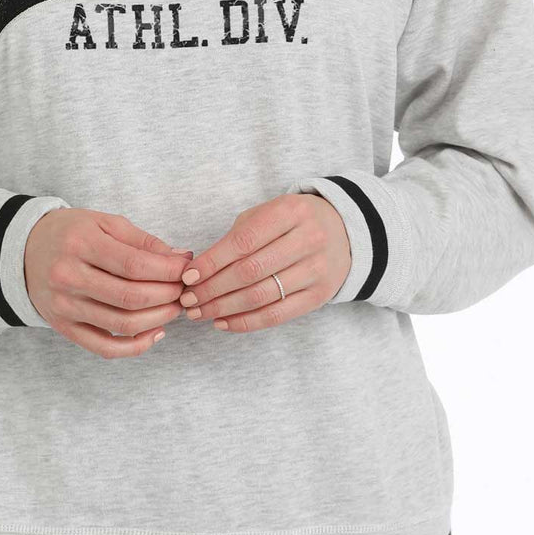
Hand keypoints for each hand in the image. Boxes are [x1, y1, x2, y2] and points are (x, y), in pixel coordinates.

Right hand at [24, 208, 192, 357]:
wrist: (23, 251)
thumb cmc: (71, 233)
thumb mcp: (104, 223)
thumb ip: (143, 241)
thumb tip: (181, 259)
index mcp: (80, 244)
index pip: (134, 265)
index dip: (168, 271)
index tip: (187, 270)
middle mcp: (68, 276)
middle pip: (131, 297)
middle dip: (168, 295)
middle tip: (184, 290)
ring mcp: (64, 306)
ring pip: (122, 324)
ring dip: (159, 319)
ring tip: (174, 307)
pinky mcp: (64, 327)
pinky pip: (105, 347)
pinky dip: (136, 346)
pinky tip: (156, 333)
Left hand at [177, 193, 350, 332]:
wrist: (344, 232)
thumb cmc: (292, 223)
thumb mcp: (268, 214)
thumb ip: (237, 237)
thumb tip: (198, 271)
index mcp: (291, 212)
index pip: (243, 241)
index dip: (212, 261)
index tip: (188, 276)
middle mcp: (308, 240)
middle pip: (250, 272)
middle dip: (212, 289)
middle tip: (188, 299)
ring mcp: (317, 270)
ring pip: (261, 296)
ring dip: (223, 308)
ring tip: (199, 313)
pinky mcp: (320, 295)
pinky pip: (277, 315)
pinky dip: (245, 322)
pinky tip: (223, 322)